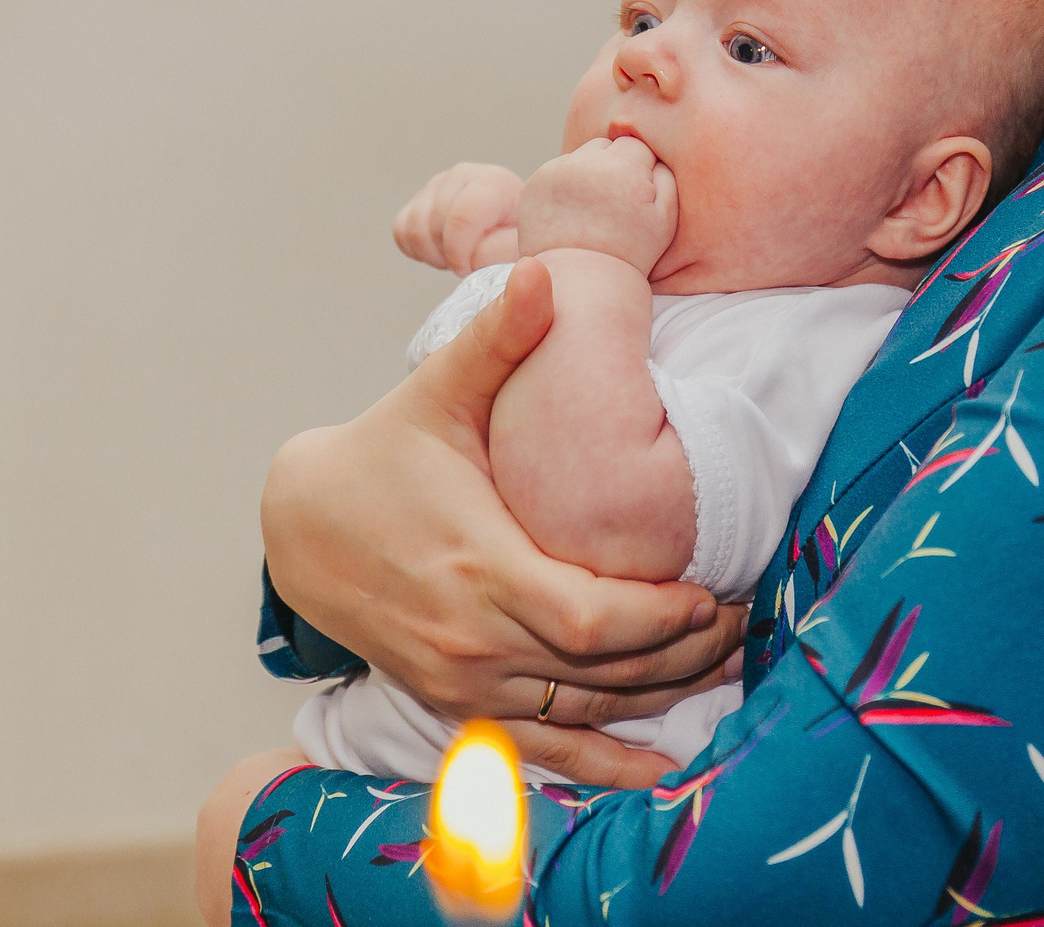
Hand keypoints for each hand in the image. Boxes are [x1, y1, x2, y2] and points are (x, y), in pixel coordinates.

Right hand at [260, 258, 745, 756]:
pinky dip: (599, 763)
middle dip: (680, 655)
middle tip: (742, 624)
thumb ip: (498, 340)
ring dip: (655, 699)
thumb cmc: (383, 455)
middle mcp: (472, 640)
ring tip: (723, 666)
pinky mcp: (455, 705)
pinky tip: (656, 770)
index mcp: (479, 566)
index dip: (662, 620)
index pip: (592, 620)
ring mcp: (461, 682)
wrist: (301, 529)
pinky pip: (538, 749)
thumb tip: (545, 272)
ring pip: (579, 712)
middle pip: (600, 673)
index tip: (716, 594)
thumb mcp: (437, 393)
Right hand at [392, 162, 524, 273]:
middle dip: (447, 254)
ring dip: (431, 253)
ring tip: (456, 258)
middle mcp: (462, 176)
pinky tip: (441, 252)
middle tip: (466, 264)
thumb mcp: (524, 247)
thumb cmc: (523, 238)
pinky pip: (401, 229)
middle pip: (435, 223)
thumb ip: (501, 250)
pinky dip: (416, 249)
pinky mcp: (419, 198)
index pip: (462, 216)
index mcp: (493, 183)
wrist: (512, 227)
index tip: (467, 269)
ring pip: (413, 226)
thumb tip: (472, 255)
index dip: (459, 252)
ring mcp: (437, 184)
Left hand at [514, 137, 677, 271]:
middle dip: (613, 166)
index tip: (636, 197)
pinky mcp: (534, 185)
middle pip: (605, 146)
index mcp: (622, 168)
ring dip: (588, 173)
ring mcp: (555, 173)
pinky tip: (573, 213)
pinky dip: (565, 186)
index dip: (640, 170)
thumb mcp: (666, 217)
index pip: (636, 145)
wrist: (583, 281)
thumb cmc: (631, 251)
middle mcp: (585, 164)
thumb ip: (666, 175)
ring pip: (580, 157)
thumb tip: (654, 152)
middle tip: (615, 203)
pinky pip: (557, 172)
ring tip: (593, 210)